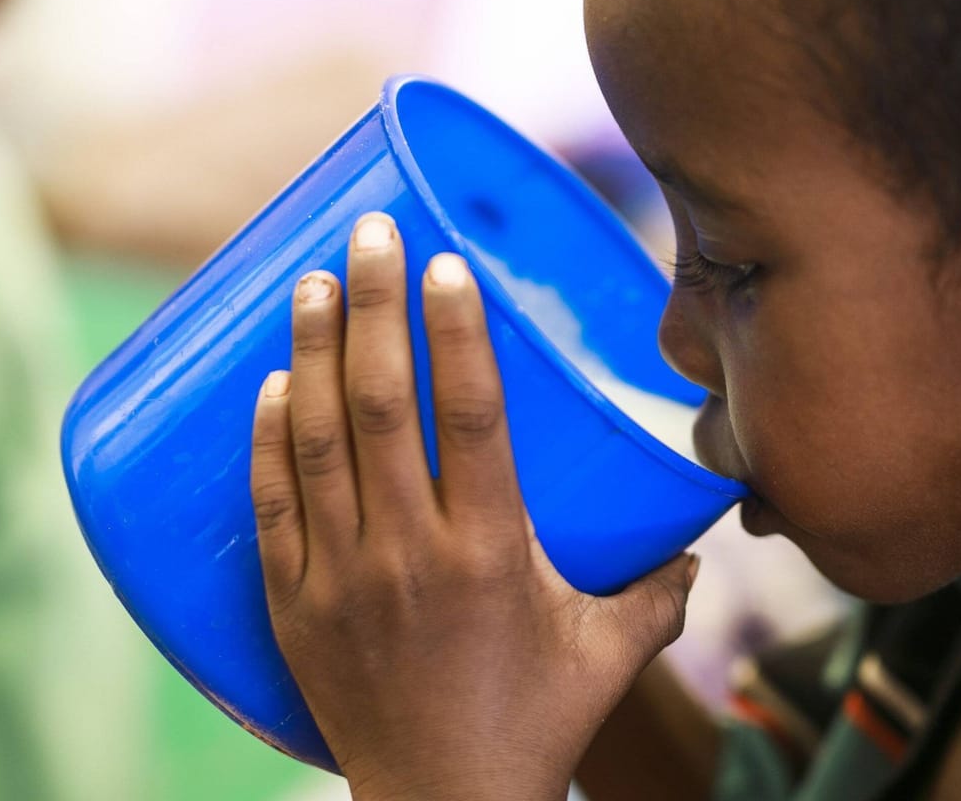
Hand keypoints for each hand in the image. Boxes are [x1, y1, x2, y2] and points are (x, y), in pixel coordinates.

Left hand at [250, 212, 699, 800]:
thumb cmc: (534, 727)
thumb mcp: (610, 654)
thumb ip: (659, 590)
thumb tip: (695, 538)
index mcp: (491, 554)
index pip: (470, 418)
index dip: (454, 333)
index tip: (446, 264)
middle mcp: (409, 556)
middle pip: (381, 407)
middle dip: (373, 307)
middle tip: (369, 233)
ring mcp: (340, 580)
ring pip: (315, 441)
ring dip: (311, 351)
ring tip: (310, 280)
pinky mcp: (293, 607)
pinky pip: (271, 506)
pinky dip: (266, 439)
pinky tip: (269, 383)